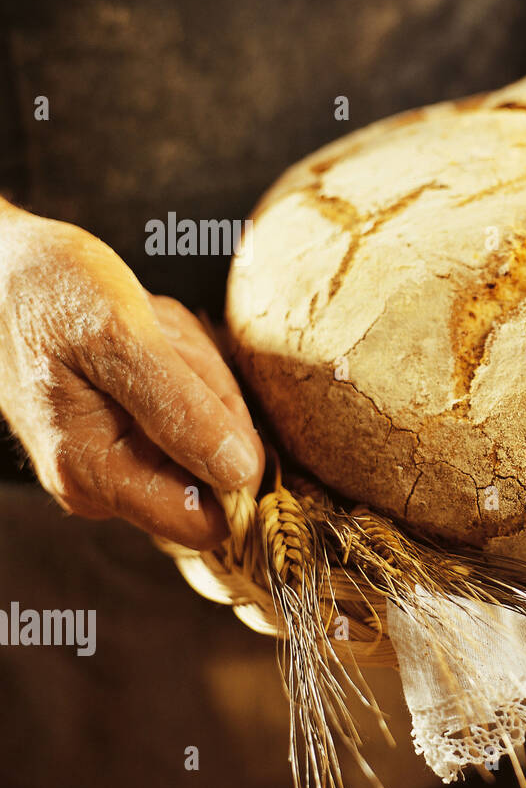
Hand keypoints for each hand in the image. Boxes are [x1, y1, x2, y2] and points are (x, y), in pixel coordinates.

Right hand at [0, 204, 263, 548]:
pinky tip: (150, 338)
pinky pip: (191, 411)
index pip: (206, 521)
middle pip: (216, 473)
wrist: (5, 266)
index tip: (217, 401)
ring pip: (209, 434)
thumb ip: (182, 412)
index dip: (237, 469)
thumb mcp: (120, 338)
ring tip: (150, 336)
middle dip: (213, 405)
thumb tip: (240, 473)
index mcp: (95, 476)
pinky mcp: (126, 433)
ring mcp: (114, 459)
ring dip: (199, 376)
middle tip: (167, 349)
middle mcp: (103, 484)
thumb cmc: (50, 293)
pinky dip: (187, 369)